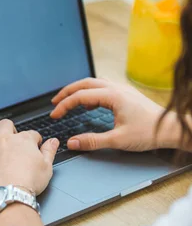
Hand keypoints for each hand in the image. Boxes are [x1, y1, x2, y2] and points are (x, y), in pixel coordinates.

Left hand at [0, 119, 58, 195]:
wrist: (10, 193)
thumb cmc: (29, 182)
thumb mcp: (47, 167)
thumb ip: (50, 151)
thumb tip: (54, 141)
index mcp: (24, 140)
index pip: (31, 133)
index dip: (34, 140)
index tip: (35, 146)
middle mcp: (6, 139)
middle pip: (6, 124)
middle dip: (10, 128)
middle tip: (12, 139)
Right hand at [51, 77, 174, 151]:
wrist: (171, 129)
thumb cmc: (149, 132)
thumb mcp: (118, 140)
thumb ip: (92, 141)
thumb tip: (72, 143)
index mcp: (113, 96)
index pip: (80, 96)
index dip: (64, 105)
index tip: (54, 115)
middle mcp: (116, 88)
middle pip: (84, 83)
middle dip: (67, 92)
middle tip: (55, 102)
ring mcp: (122, 89)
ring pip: (94, 83)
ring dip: (79, 90)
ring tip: (69, 101)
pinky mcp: (126, 94)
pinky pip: (103, 87)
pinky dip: (91, 92)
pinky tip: (90, 105)